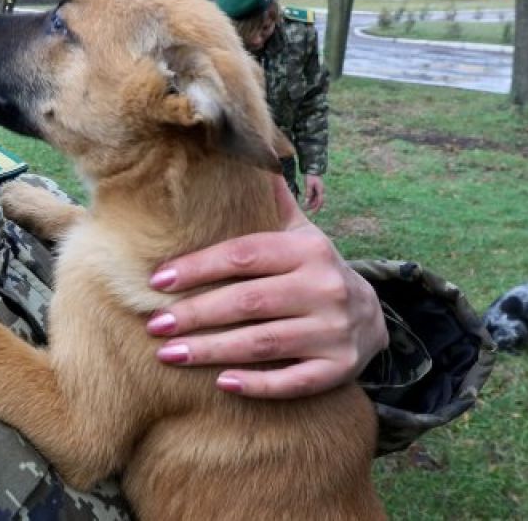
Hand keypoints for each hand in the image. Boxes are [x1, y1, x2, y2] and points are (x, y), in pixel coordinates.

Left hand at [145, 173, 386, 398]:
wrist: (374, 319)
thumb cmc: (315, 272)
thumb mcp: (301, 233)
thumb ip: (271, 201)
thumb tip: (246, 143)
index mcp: (308, 250)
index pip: (244, 255)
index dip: (199, 266)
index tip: (158, 279)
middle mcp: (325, 288)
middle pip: (248, 302)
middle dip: (196, 314)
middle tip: (154, 324)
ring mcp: (334, 332)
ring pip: (263, 344)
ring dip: (212, 351)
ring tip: (168, 354)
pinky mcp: (338, 370)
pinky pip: (292, 381)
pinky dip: (257, 383)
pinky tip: (222, 383)